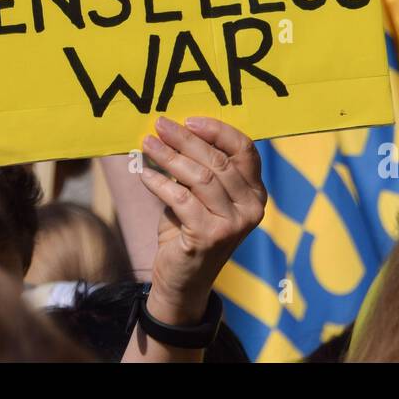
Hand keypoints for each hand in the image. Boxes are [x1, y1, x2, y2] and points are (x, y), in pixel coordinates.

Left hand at [138, 116, 266, 325]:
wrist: (183, 279)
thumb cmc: (190, 228)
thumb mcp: (199, 195)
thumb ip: (199, 166)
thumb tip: (175, 128)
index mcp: (255, 191)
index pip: (245, 149)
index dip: (218, 130)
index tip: (189, 120)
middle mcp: (252, 207)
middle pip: (218, 161)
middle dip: (185, 139)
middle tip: (160, 125)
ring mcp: (234, 224)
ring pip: (200, 177)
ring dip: (169, 157)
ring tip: (147, 144)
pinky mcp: (211, 236)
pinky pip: (181, 198)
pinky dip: (159, 183)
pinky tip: (144, 173)